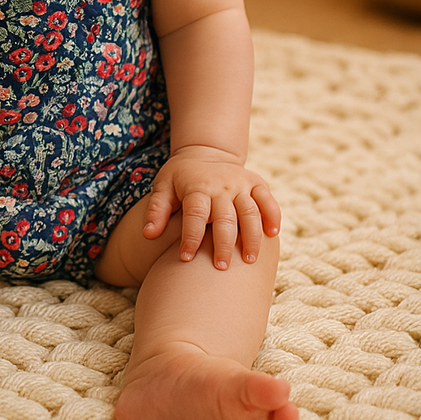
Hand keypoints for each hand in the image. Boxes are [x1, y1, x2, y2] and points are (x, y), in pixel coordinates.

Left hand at [143, 147, 280, 269]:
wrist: (205, 151)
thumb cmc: (180, 176)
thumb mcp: (163, 186)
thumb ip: (156, 209)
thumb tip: (147, 235)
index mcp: (197, 186)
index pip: (195, 214)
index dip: (190, 237)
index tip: (185, 258)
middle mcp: (221, 185)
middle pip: (225, 217)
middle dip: (223, 243)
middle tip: (221, 267)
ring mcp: (241, 183)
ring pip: (250, 211)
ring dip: (251, 236)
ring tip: (249, 260)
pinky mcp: (256, 183)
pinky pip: (268, 199)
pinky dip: (273, 215)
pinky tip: (272, 235)